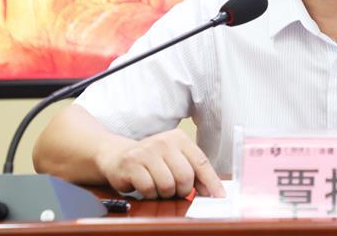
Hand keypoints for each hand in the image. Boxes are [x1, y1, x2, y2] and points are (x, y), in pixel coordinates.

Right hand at [94, 128, 224, 198]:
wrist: (117, 156)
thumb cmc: (152, 162)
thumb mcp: (174, 161)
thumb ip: (193, 173)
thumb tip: (213, 192)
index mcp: (179, 139)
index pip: (201, 162)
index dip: (211, 182)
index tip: (219, 197)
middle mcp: (164, 142)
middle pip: (185, 176)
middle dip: (182, 190)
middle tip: (175, 191)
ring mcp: (146, 151)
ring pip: (167, 184)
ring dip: (164, 193)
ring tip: (158, 187)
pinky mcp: (131, 164)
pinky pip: (149, 189)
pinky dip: (149, 194)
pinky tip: (146, 187)